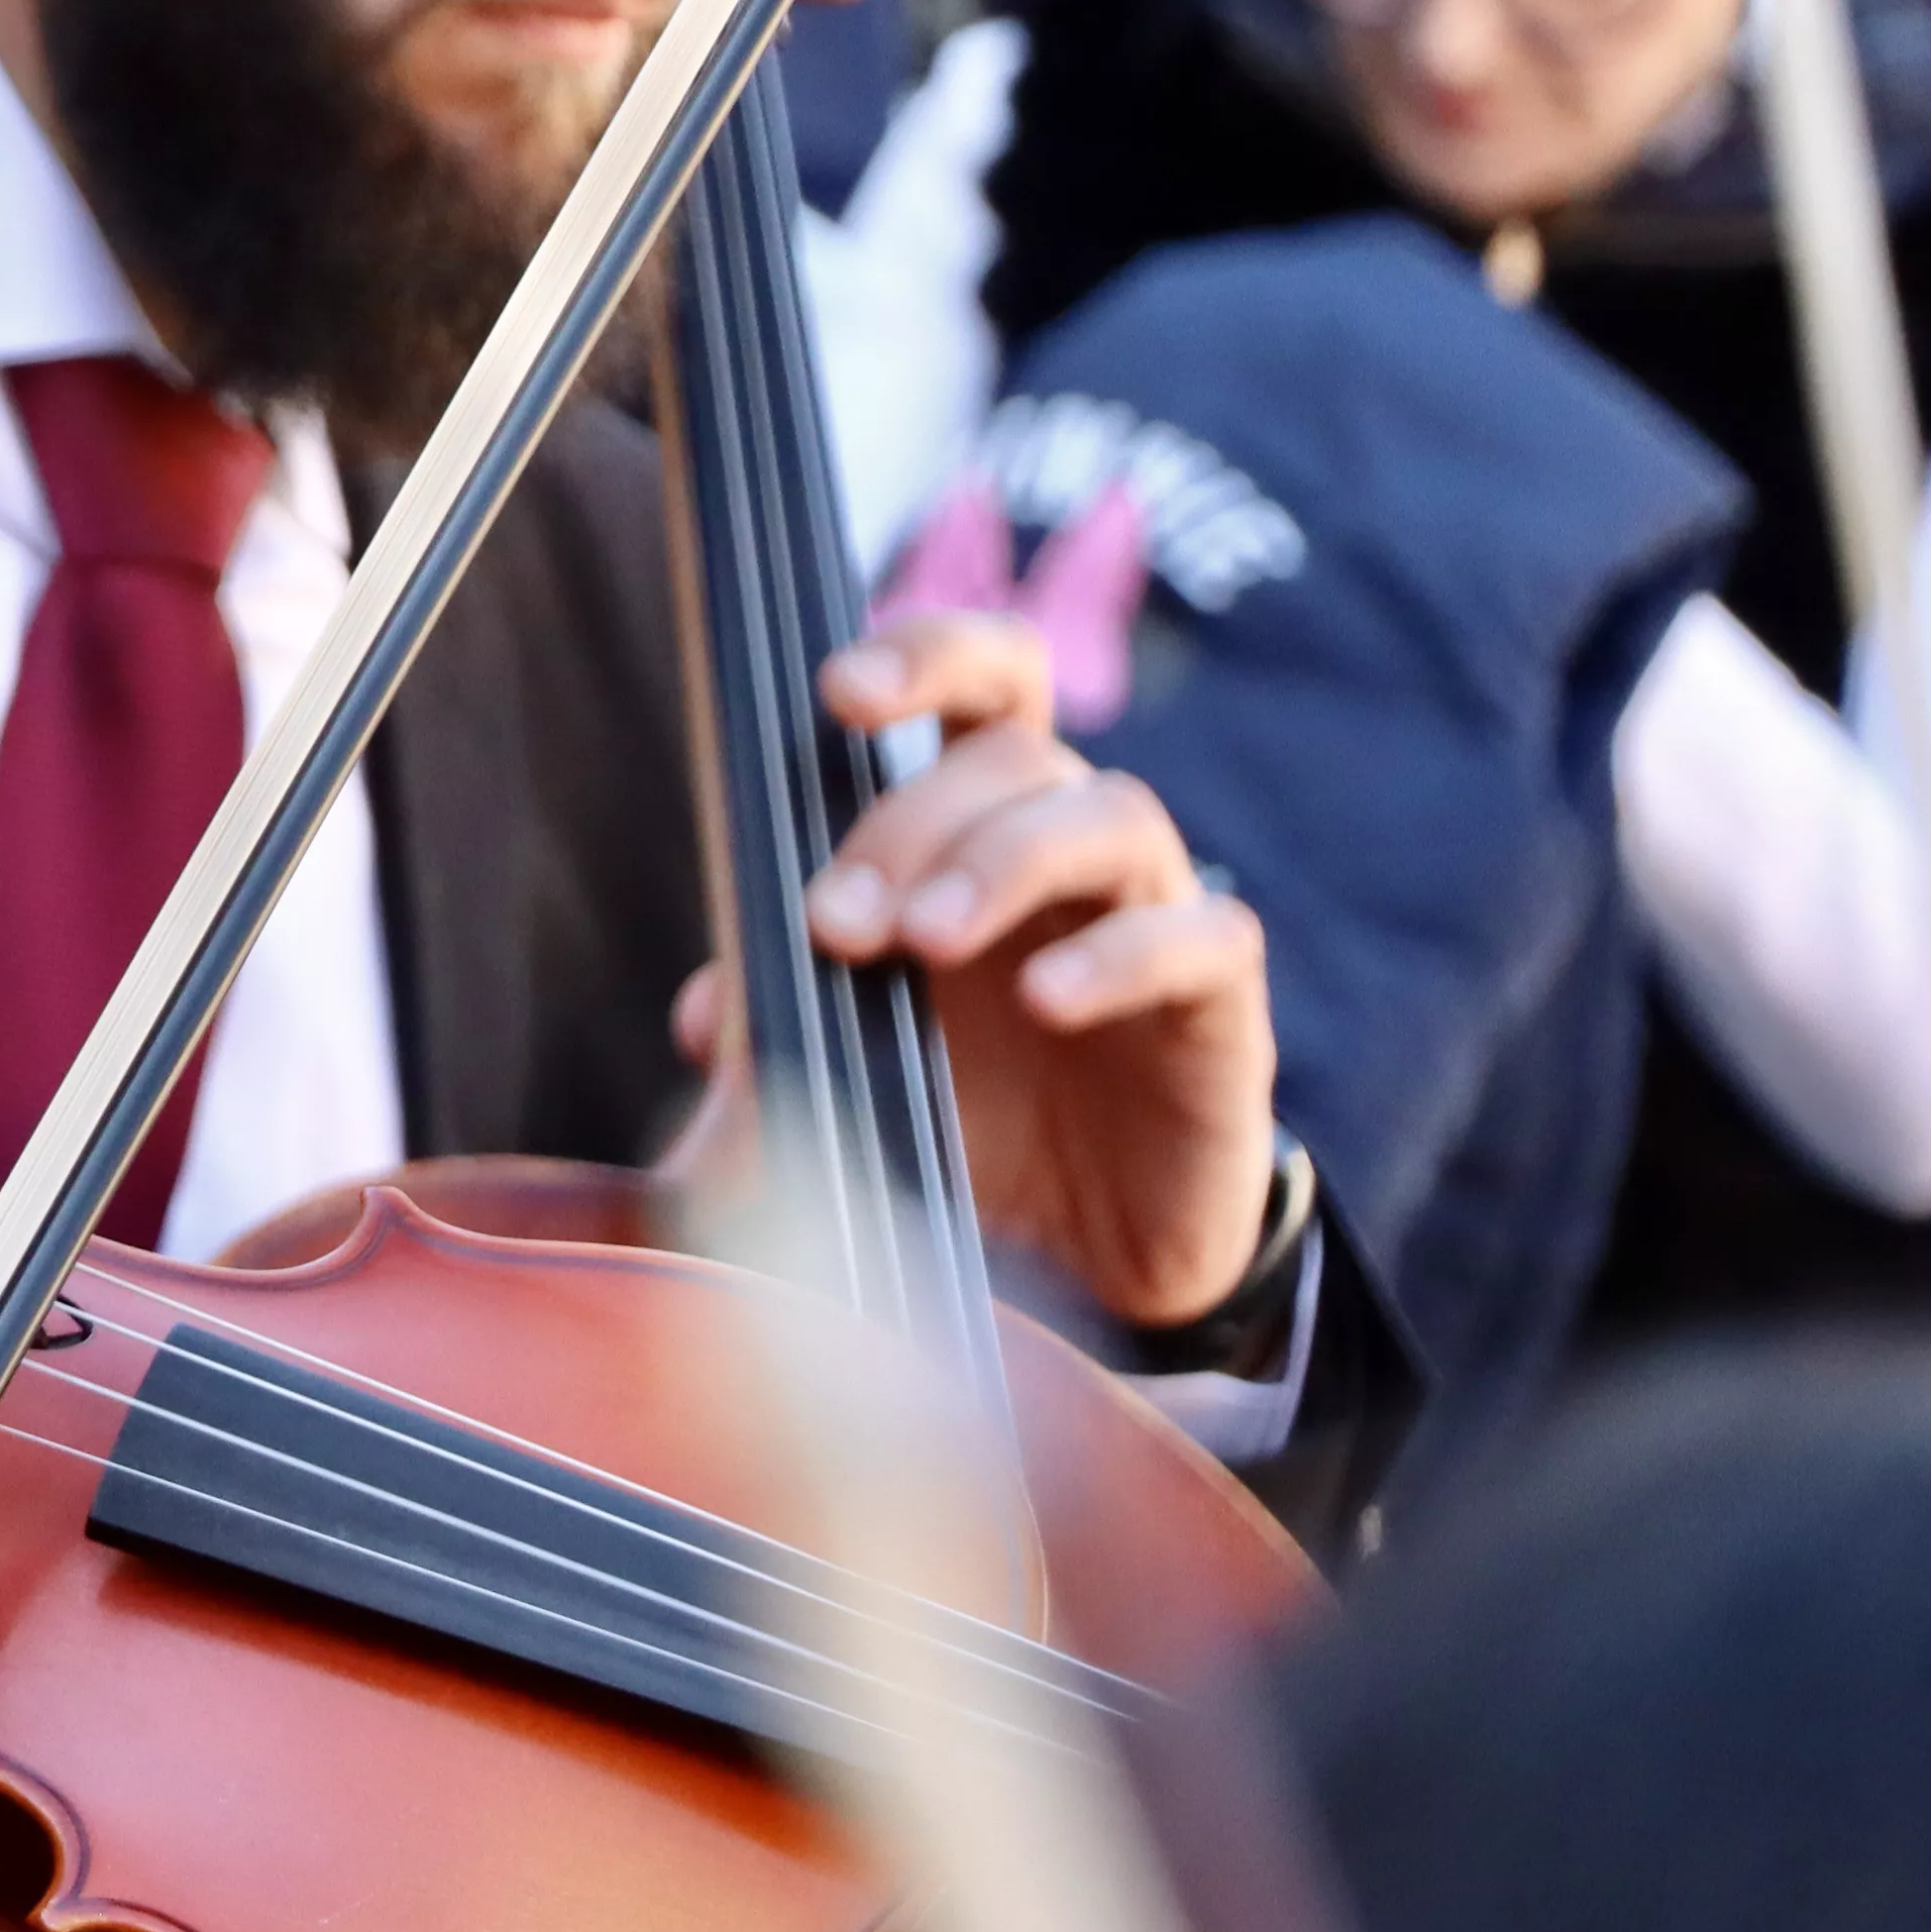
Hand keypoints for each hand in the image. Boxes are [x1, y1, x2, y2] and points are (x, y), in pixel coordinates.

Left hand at [674, 609, 1277, 1328]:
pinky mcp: (1222, 1011)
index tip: (835, 693)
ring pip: (1113, 817)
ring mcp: (1155, 920)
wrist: (1078, 1273)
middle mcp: (1068, 857)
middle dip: (914, 818)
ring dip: (1005, 862)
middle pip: (1019, 750)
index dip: (924, 658)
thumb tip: (708, 1012)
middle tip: (838, 919)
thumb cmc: (954, 1138)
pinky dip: (1122, 953)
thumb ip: (769, 1040)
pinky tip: (1049, 996)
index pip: (977, 691)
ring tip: (924, 941)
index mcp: (974, 836)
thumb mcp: (838, 1089)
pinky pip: (1203, 937)